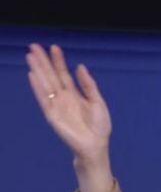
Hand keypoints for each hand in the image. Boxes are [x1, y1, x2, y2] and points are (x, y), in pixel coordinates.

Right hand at [26, 43, 114, 191]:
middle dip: (43, 61)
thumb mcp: (97, 102)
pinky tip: (32, 75)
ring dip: (37, 70)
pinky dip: (38, 87)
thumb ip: (88, 85)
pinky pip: (43, 99)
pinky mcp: (52, 115)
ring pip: (45, 84)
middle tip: (34, 46)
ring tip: (30, 56)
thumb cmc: (99, 126)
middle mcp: (63, 97)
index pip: (64, 73)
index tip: (54, 47)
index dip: (59, 61)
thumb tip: (80, 66)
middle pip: (51, 75)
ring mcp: (56, 105)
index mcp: (74, 94)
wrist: (96, 145)